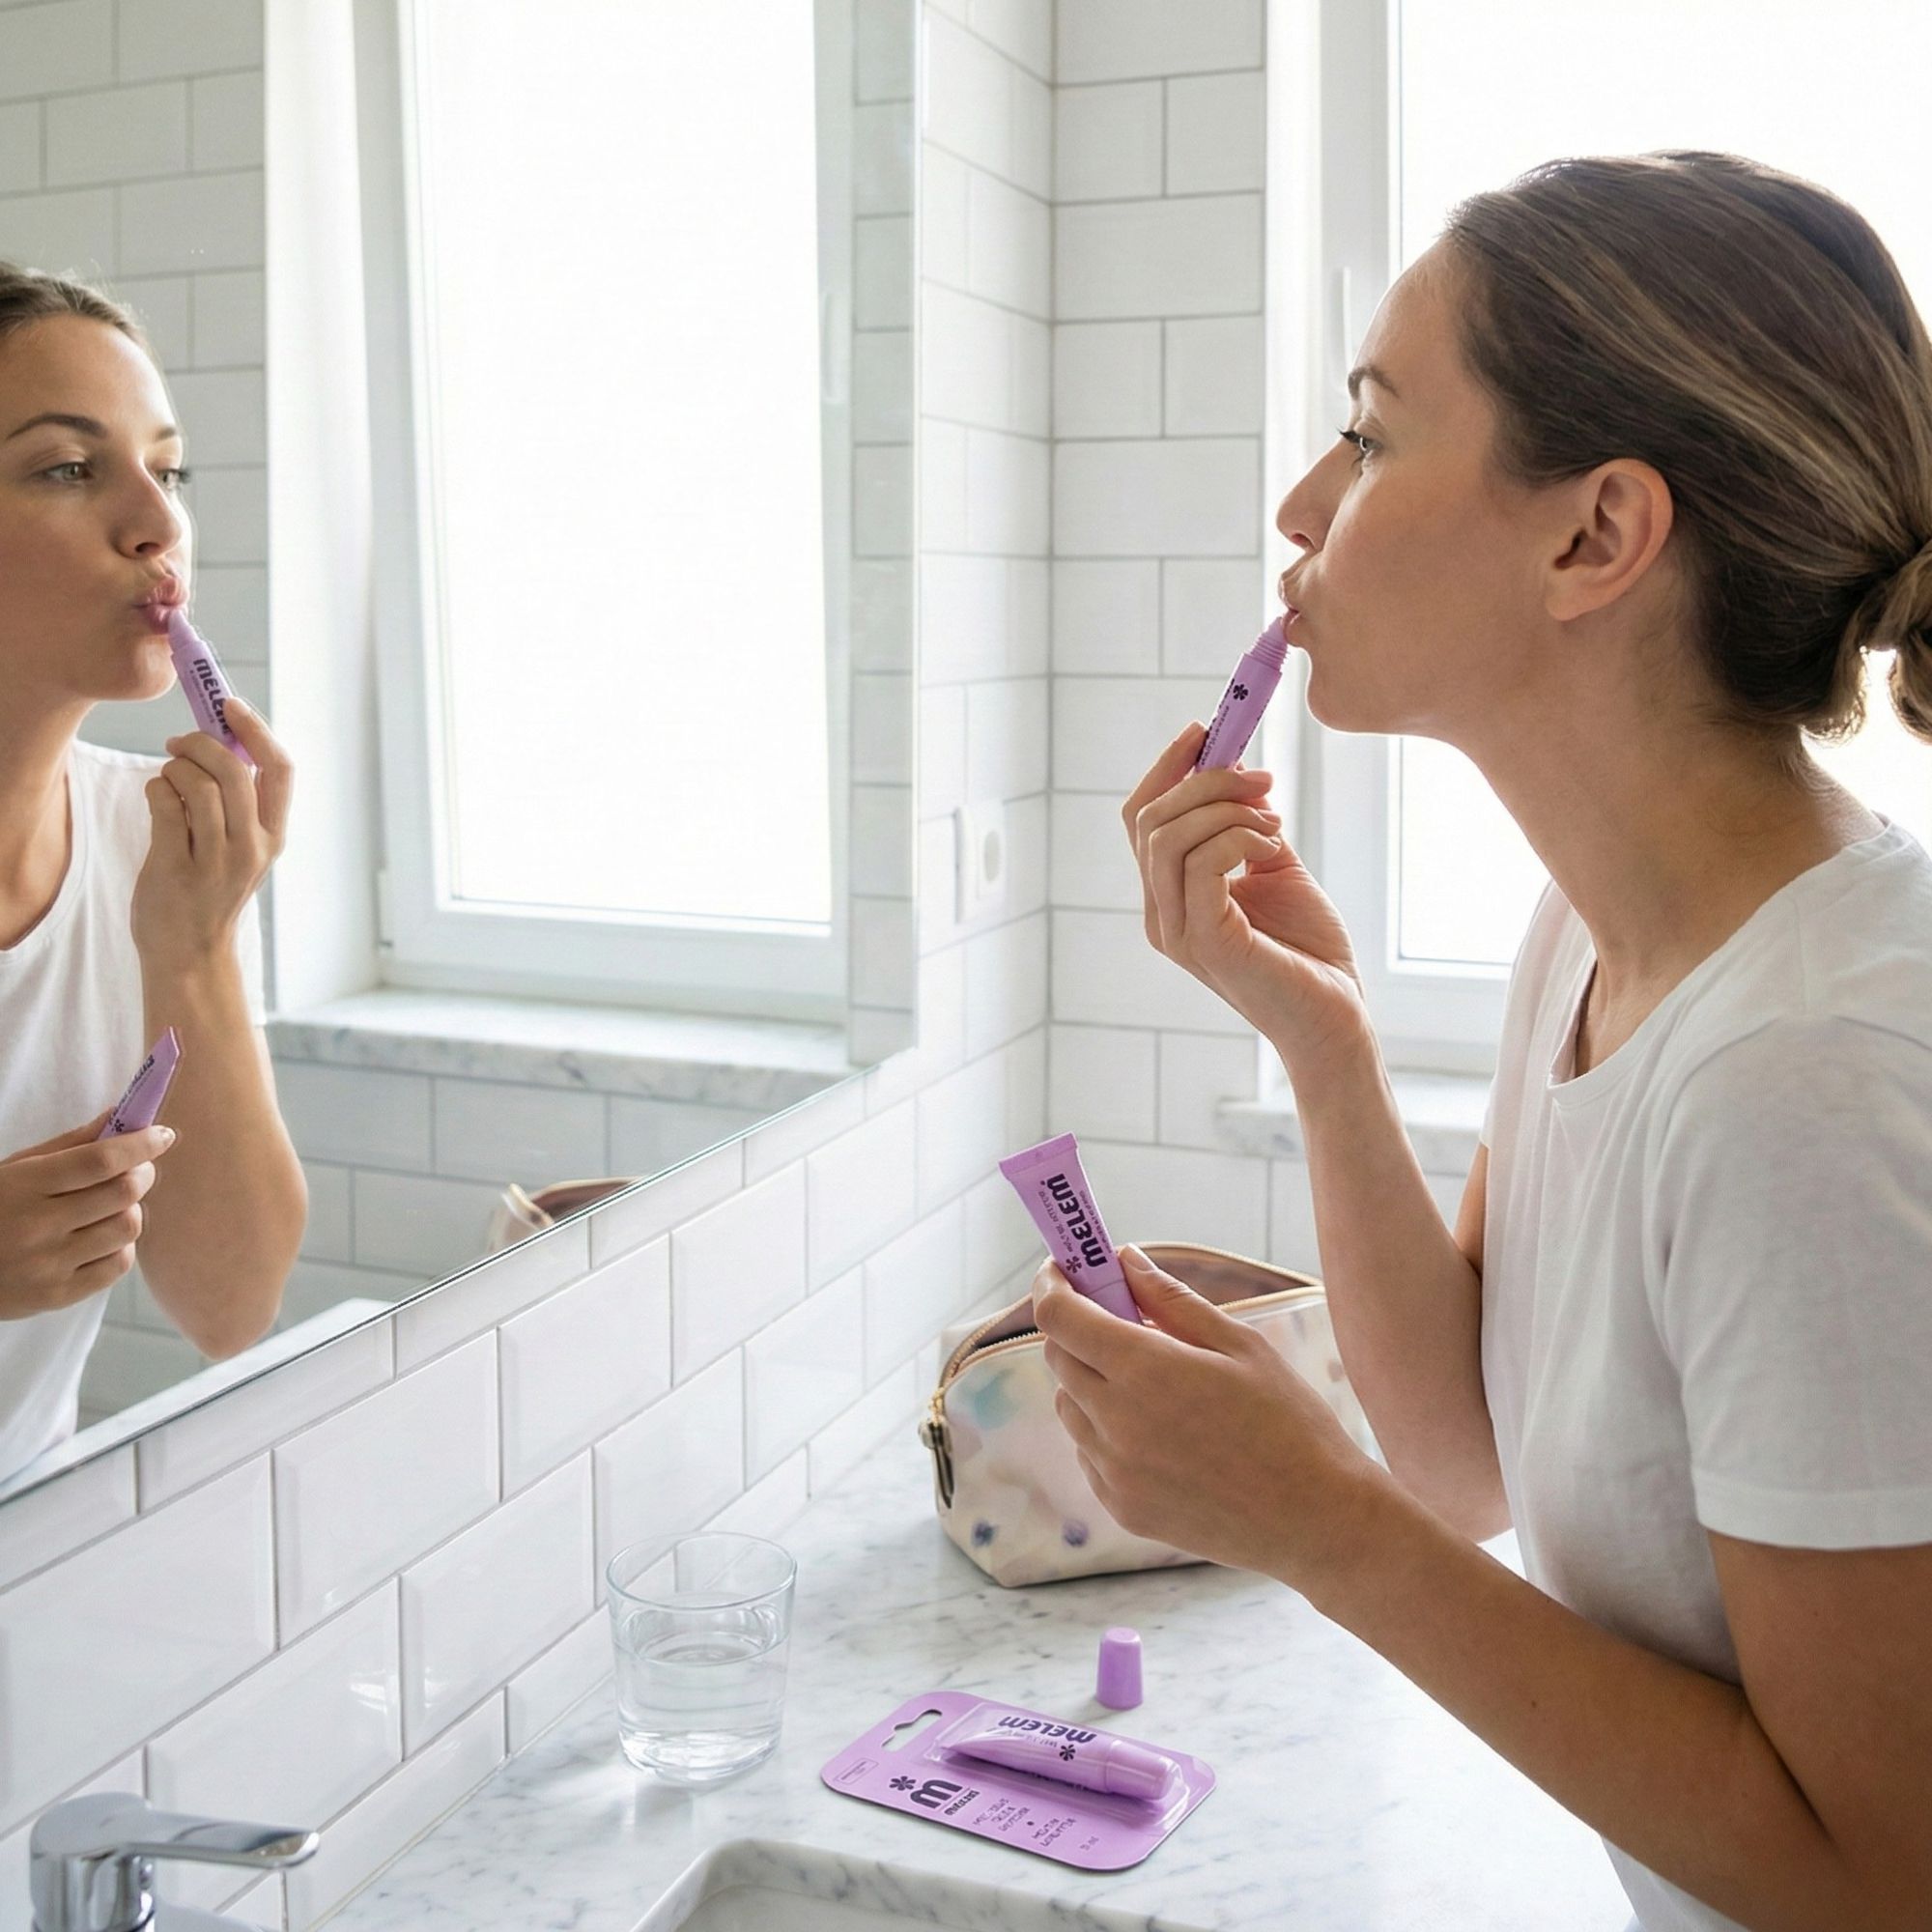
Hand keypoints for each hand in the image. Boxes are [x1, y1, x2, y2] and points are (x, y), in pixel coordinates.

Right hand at [0, 1114, 175, 1317]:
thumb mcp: (15, 1169)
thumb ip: (71, 1144)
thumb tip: (123, 1114)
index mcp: (24, 1186)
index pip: (99, 1160)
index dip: (140, 1144)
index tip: (162, 1135)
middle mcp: (37, 1226)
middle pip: (123, 1192)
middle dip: (142, 1172)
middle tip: (138, 1168)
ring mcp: (48, 1264)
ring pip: (127, 1227)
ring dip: (130, 1210)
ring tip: (112, 1205)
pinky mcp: (57, 1295)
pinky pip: (118, 1264)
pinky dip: (121, 1245)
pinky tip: (101, 1237)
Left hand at [131, 696, 291, 976]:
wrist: (188, 953)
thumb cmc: (211, 891)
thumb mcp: (243, 849)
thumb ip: (241, 803)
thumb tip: (222, 737)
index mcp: (274, 836)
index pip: (280, 769)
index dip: (256, 730)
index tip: (229, 705)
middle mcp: (252, 847)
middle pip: (232, 770)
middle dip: (199, 743)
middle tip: (179, 742)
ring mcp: (216, 860)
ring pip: (195, 784)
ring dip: (173, 768)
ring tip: (167, 778)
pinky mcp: (176, 867)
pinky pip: (163, 803)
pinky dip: (155, 789)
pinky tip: (156, 799)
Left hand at [1033, 1243, 1379, 1590]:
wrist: (1316, 1520)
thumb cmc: (1289, 1423)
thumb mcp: (1239, 1345)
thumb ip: (1172, 1300)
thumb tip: (1124, 1260)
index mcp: (1145, 1371)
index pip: (1059, 1317)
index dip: (1052, 1285)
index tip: (1062, 1268)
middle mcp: (1117, 1423)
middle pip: (1058, 1358)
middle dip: (1077, 1328)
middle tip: (1120, 1319)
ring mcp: (1115, 1472)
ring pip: (1069, 1406)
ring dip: (1090, 1380)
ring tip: (1150, 1381)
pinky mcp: (1122, 1509)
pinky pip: (1089, 1453)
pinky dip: (1105, 1430)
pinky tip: (1158, 1430)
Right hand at [1123, 721, 1367, 1062]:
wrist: (1337, 1016)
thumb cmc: (1308, 950)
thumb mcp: (1273, 869)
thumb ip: (1247, 826)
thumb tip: (1238, 771)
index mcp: (1169, 896)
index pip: (1141, 819)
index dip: (1167, 768)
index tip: (1206, 730)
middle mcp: (1160, 915)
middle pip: (1148, 819)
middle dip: (1205, 779)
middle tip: (1263, 778)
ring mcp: (1178, 931)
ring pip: (1167, 836)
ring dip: (1225, 809)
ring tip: (1274, 822)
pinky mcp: (1206, 943)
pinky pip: (1200, 863)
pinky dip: (1238, 837)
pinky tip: (1272, 848)